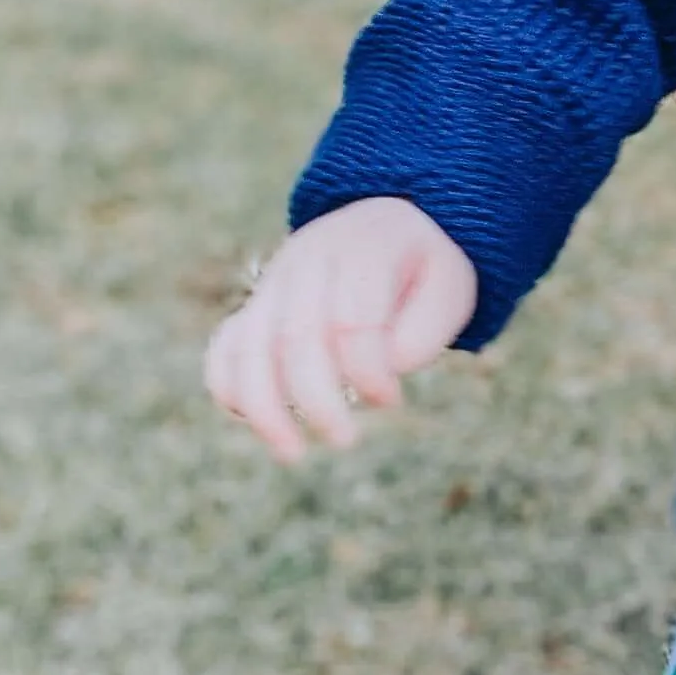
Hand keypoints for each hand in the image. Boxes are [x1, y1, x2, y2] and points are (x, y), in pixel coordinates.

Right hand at [205, 197, 479, 464]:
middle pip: (295, 336)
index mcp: (364, 248)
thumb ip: (421, 333)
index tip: (391, 401)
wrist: (392, 221)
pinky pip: (225, 346)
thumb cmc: (425, 268)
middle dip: (316, 400)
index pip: (351, 319)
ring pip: (249, 345)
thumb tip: (379, 372)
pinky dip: (228, 385)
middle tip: (345, 441)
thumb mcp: (450, 289)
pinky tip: (251, 422)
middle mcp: (309, 260)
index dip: (367, 372)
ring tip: (291, 453)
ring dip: (264, 406)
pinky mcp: (258, 307)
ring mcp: (276, 283)